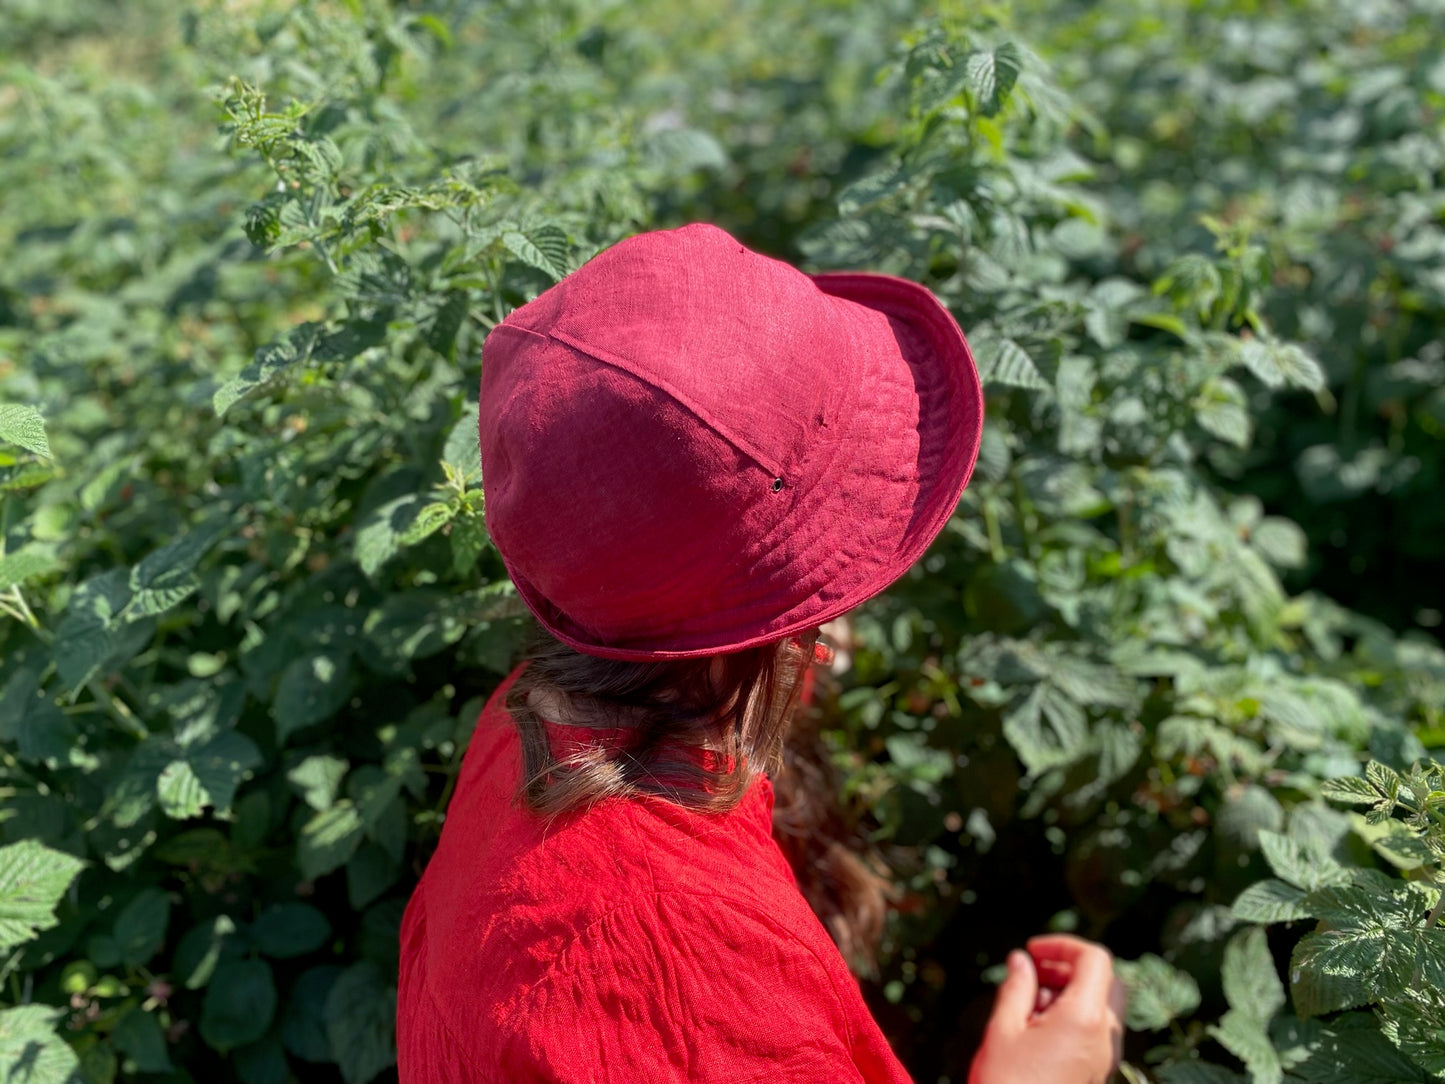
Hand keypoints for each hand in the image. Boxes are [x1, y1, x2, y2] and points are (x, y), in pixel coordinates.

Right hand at [968, 934, 1126, 1083]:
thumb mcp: (1004, 1030)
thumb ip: (1017, 987)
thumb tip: (1021, 961)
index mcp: (1085, 1019)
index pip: (1095, 959)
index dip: (1063, 945)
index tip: (1032, 950)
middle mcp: (1106, 1037)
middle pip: (1105, 980)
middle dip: (1069, 966)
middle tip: (1033, 970)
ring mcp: (1106, 1058)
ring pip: (1102, 1005)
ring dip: (1071, 991)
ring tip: (1029, 1003)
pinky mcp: (1098, 1073)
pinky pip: (1096, 1031)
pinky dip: (1074, 1015)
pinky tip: (1038, 1028)